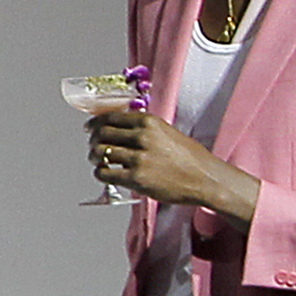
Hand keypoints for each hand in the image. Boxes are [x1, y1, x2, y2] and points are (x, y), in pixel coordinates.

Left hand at [87, 109, 261, 218]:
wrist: (205, 178)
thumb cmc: (190, 158)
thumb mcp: (167, 132)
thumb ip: (144, 130)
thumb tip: (118, 130)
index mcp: (149, 122)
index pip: (111, 117)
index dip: (95, 123)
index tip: (90, 128)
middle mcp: (142, 137)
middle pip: (102, 133)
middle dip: (93, 140)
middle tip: (93, 147)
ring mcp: (139, 158)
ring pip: (100, 152)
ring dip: (94, 157)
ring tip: (98, 161)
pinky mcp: (136, 178)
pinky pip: (105, 173)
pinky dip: (100, 172)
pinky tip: (105, 173)